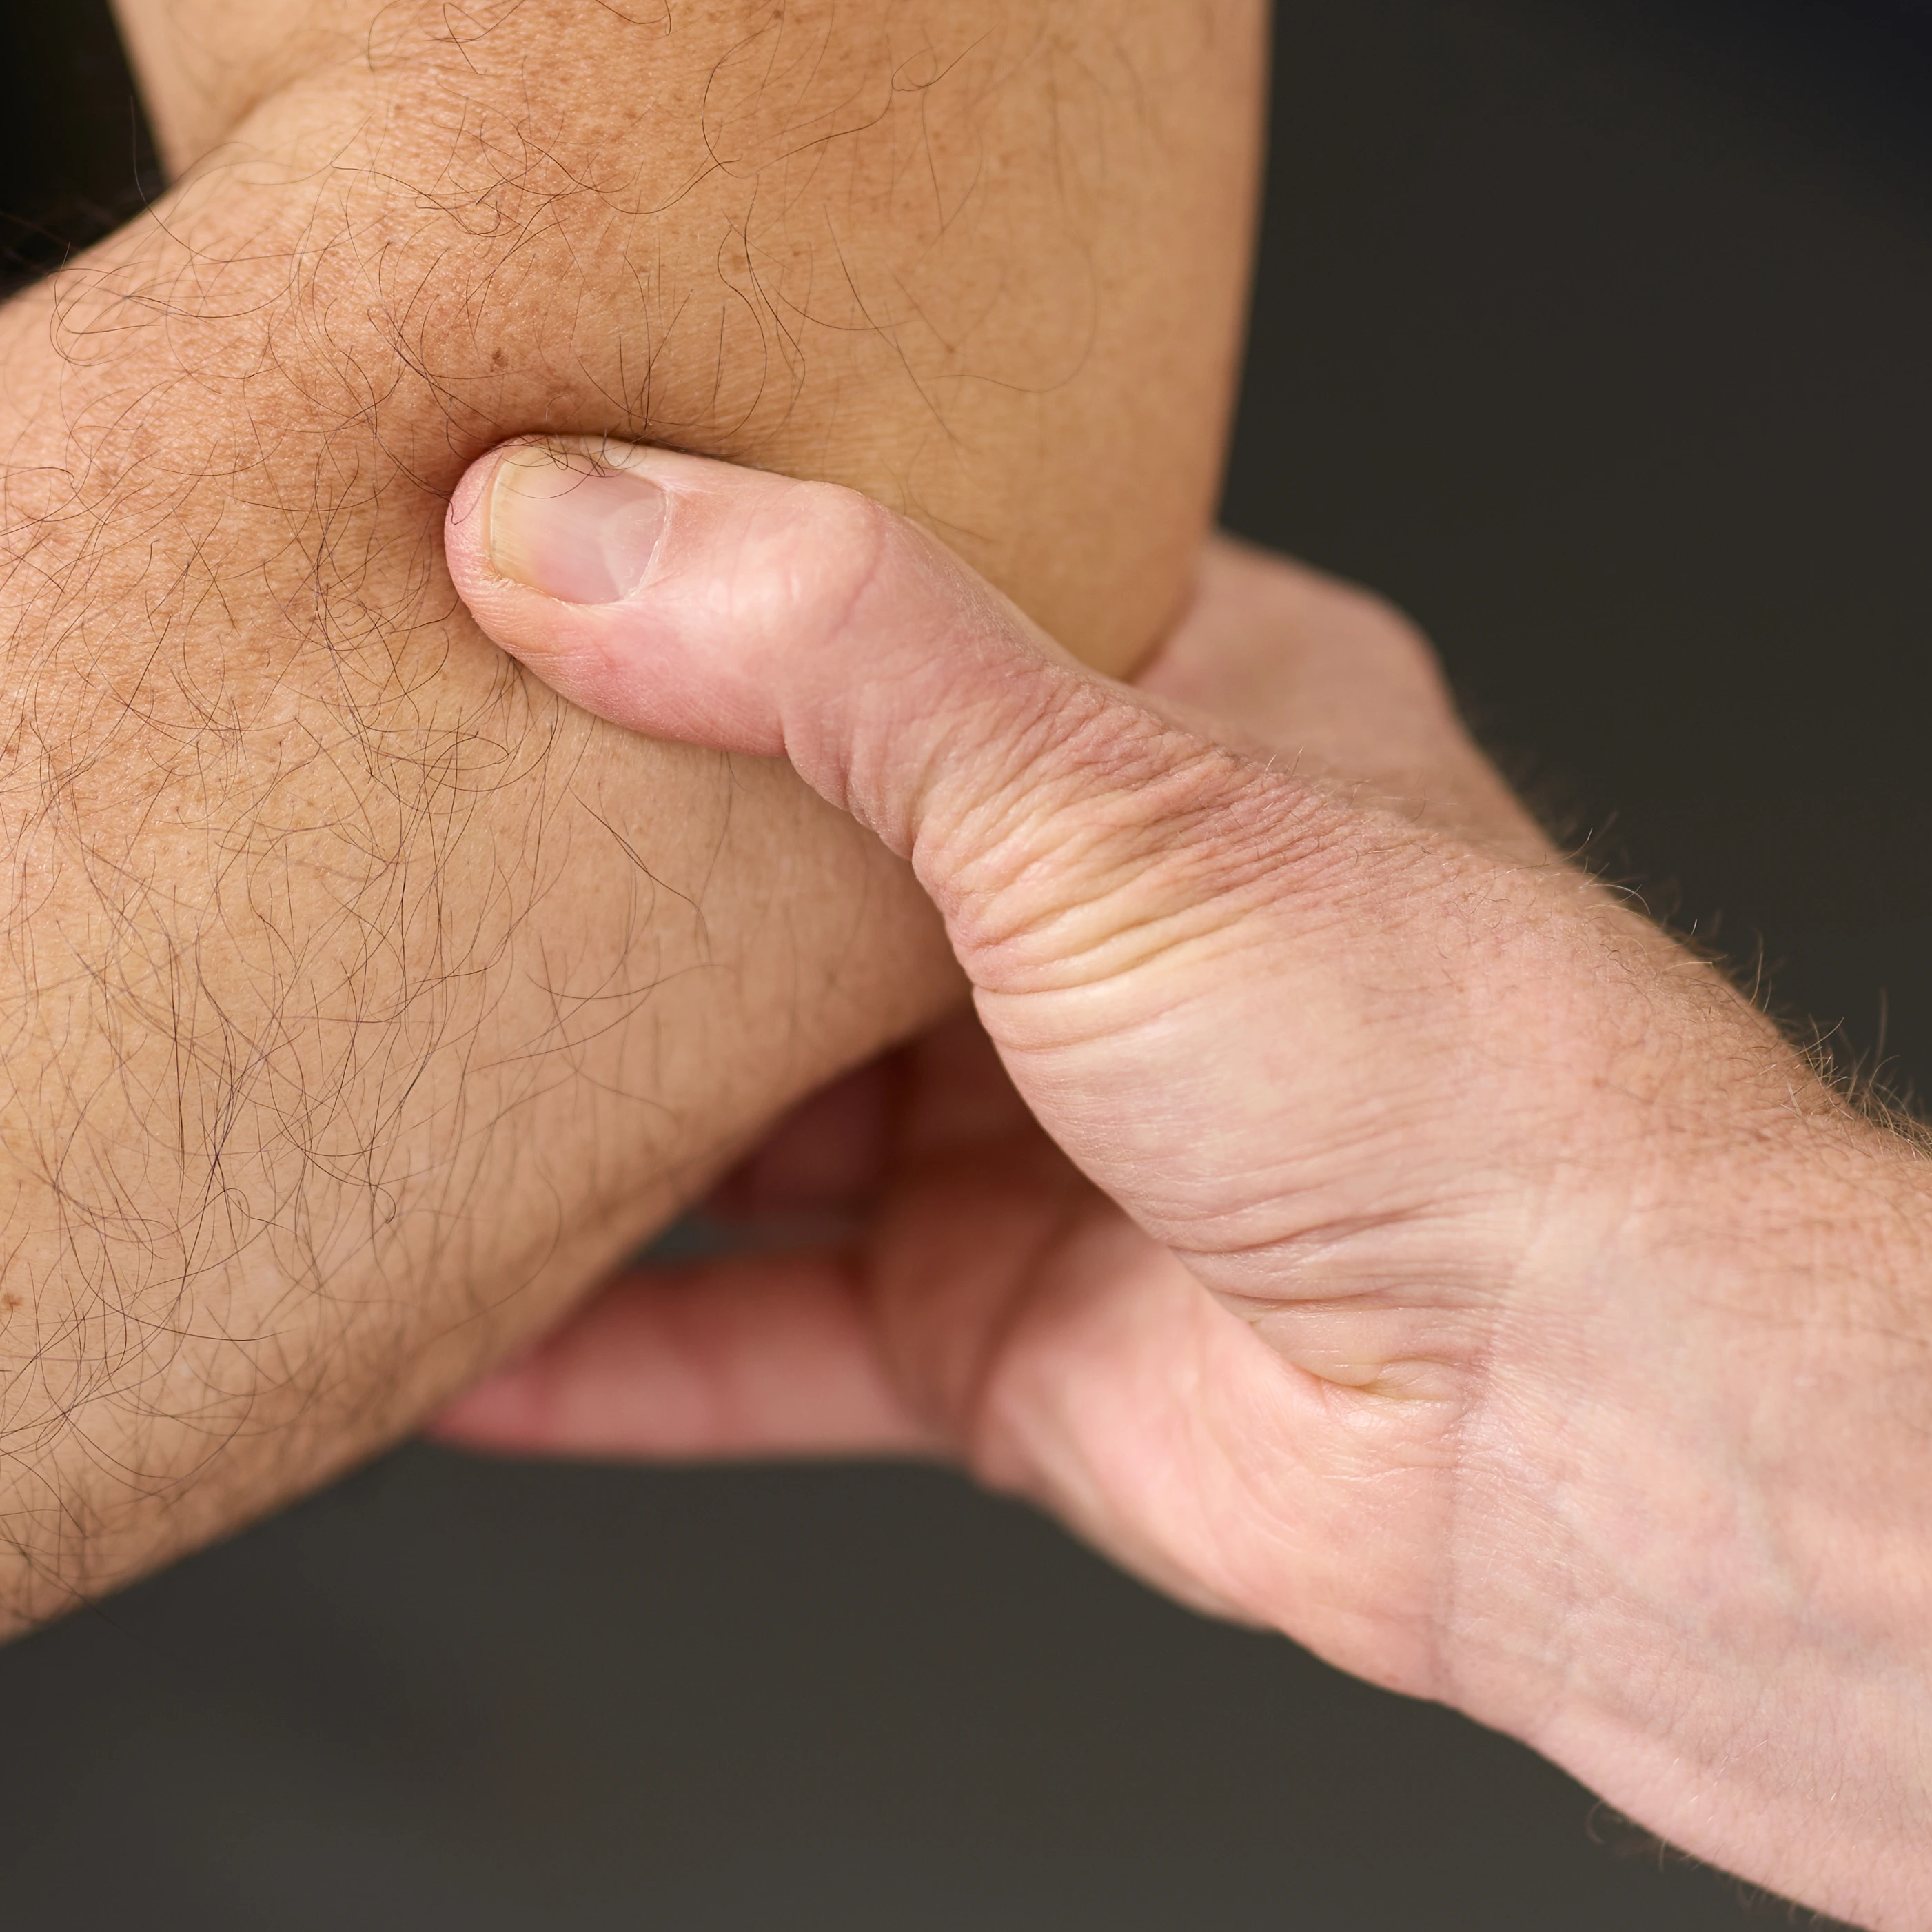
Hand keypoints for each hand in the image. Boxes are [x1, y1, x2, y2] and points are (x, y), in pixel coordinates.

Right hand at [436, 443, 1931, 1931]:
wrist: (1589, 1419)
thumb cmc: (1444, 1069)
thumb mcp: (1101, 779)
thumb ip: (813, 640)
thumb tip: (540, 512)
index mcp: (1186, 707)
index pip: (903, 589)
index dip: (704, 557)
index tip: (484, 517)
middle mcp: (1109, 914)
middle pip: (789, 865)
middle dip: (597, 850)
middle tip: (354, 783)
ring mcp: (1049, 1141)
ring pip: (747, 1113)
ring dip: (566, 1105)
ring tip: (342, 1043)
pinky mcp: (1001, 1346)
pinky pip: (750, 1341)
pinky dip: (592, 1350)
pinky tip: (427, 1335)